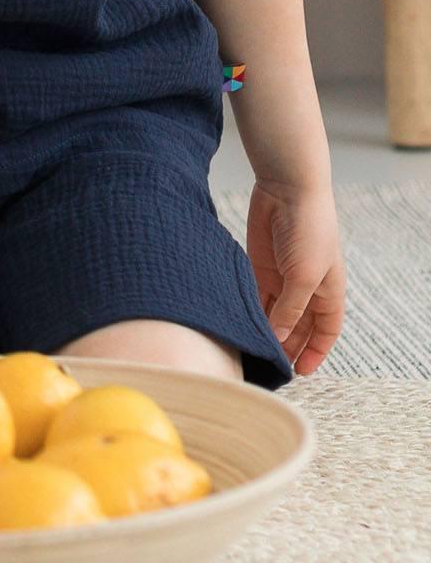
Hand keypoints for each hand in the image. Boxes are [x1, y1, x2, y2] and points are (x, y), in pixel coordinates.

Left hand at [245, 179, 345, 375]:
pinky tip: (236, 324)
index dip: (316, 351)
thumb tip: (278, 339)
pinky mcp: (258, 266)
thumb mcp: (305, 276)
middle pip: (296, 326)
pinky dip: (248, 310)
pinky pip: (254, 295)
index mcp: (327, 292)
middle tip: (269, 366)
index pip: (325, 331)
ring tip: (249, 350)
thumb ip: (291, 309)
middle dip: (286, 346)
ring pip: (273, 313)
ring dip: (264, 330)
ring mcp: (281, 277)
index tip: (301, 372)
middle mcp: (305, 288)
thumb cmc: (309, 230)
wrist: (287, 190)